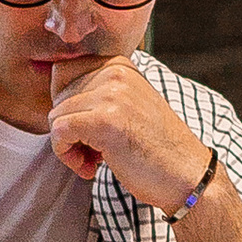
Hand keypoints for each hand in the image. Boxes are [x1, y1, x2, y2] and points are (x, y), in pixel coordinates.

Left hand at [48, 54, 211, 210]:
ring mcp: (111, 95)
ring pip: (56, 116)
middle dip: (68, 128)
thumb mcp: (127, 107)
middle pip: (58, 96)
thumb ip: (97, 95)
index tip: (85, 130)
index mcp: (120, 65)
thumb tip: (54, 104)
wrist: (187, 176)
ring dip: (68, 146)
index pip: (63, 73)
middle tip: (92, 153)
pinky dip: (66, 154)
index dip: (66, 106)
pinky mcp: (104, 120)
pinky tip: (89, 168)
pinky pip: (60, 132)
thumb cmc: (155, 149)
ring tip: (93, 162)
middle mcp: (115, 73)